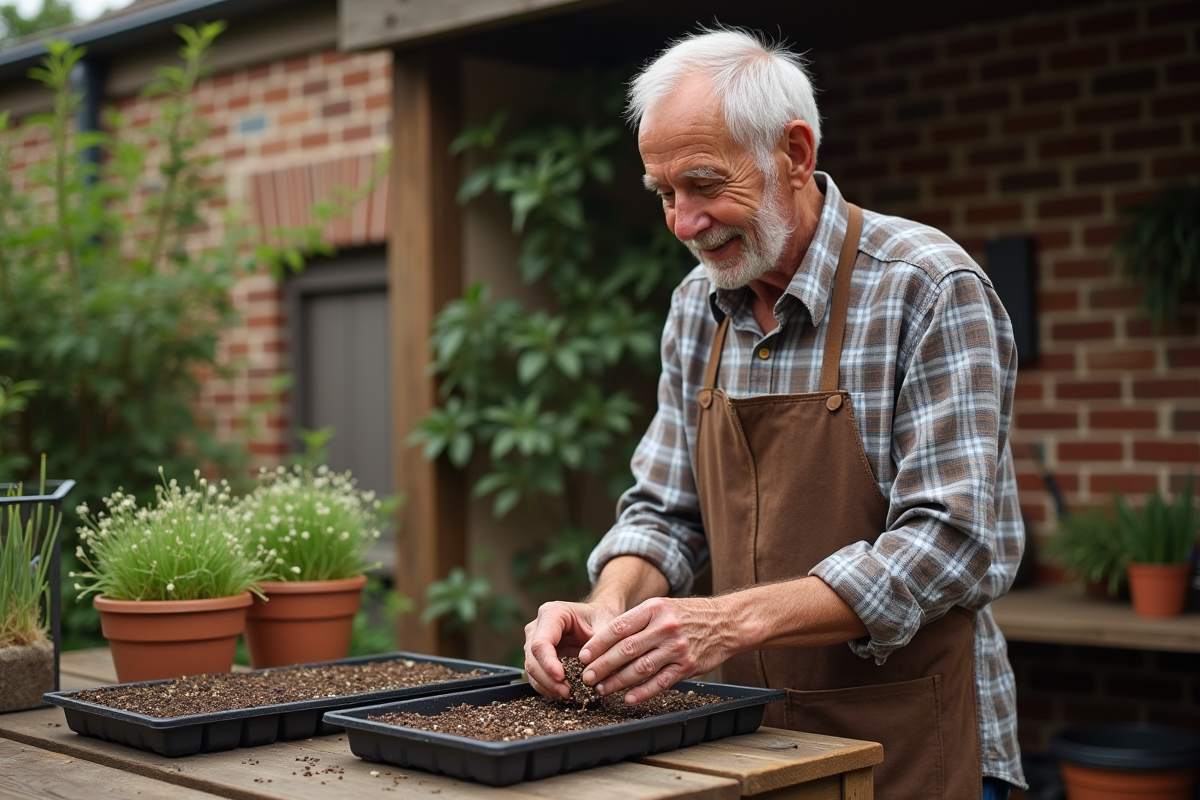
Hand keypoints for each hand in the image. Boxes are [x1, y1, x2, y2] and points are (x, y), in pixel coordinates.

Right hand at [523, 600, 617, 698]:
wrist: (598, 617)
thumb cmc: (601, 618)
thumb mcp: (605, 626)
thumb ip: (600, 644)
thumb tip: (592, 667)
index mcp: (552, 613)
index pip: (541, 643)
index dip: (548, 663)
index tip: (562, 678)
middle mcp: (538, 627)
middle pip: (533, 658)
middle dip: (549, 679)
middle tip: (568, 692)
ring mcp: (535, 642)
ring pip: (532, 670)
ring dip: (548, 686)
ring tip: (568, 694)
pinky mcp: (538, 657)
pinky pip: (537, 676)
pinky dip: (548, 687)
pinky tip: (563, 692)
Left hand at [577, 596, 737, 704]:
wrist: (726, 622)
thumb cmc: (688, 615)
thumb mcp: (662, 607)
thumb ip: (636, 621)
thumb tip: (603, 640)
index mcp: (654, 609)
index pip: (618, 627)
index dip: (597, 644)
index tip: (582, 656)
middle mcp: (664, 627)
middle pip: (626, 649)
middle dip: (603, 665)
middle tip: (587, 677)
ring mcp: (677, 648)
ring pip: (640, 668)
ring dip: (618, 681)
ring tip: (602, 689)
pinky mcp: (687, 666)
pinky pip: (661, 682)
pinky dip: (643, 692)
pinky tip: (628, 698)